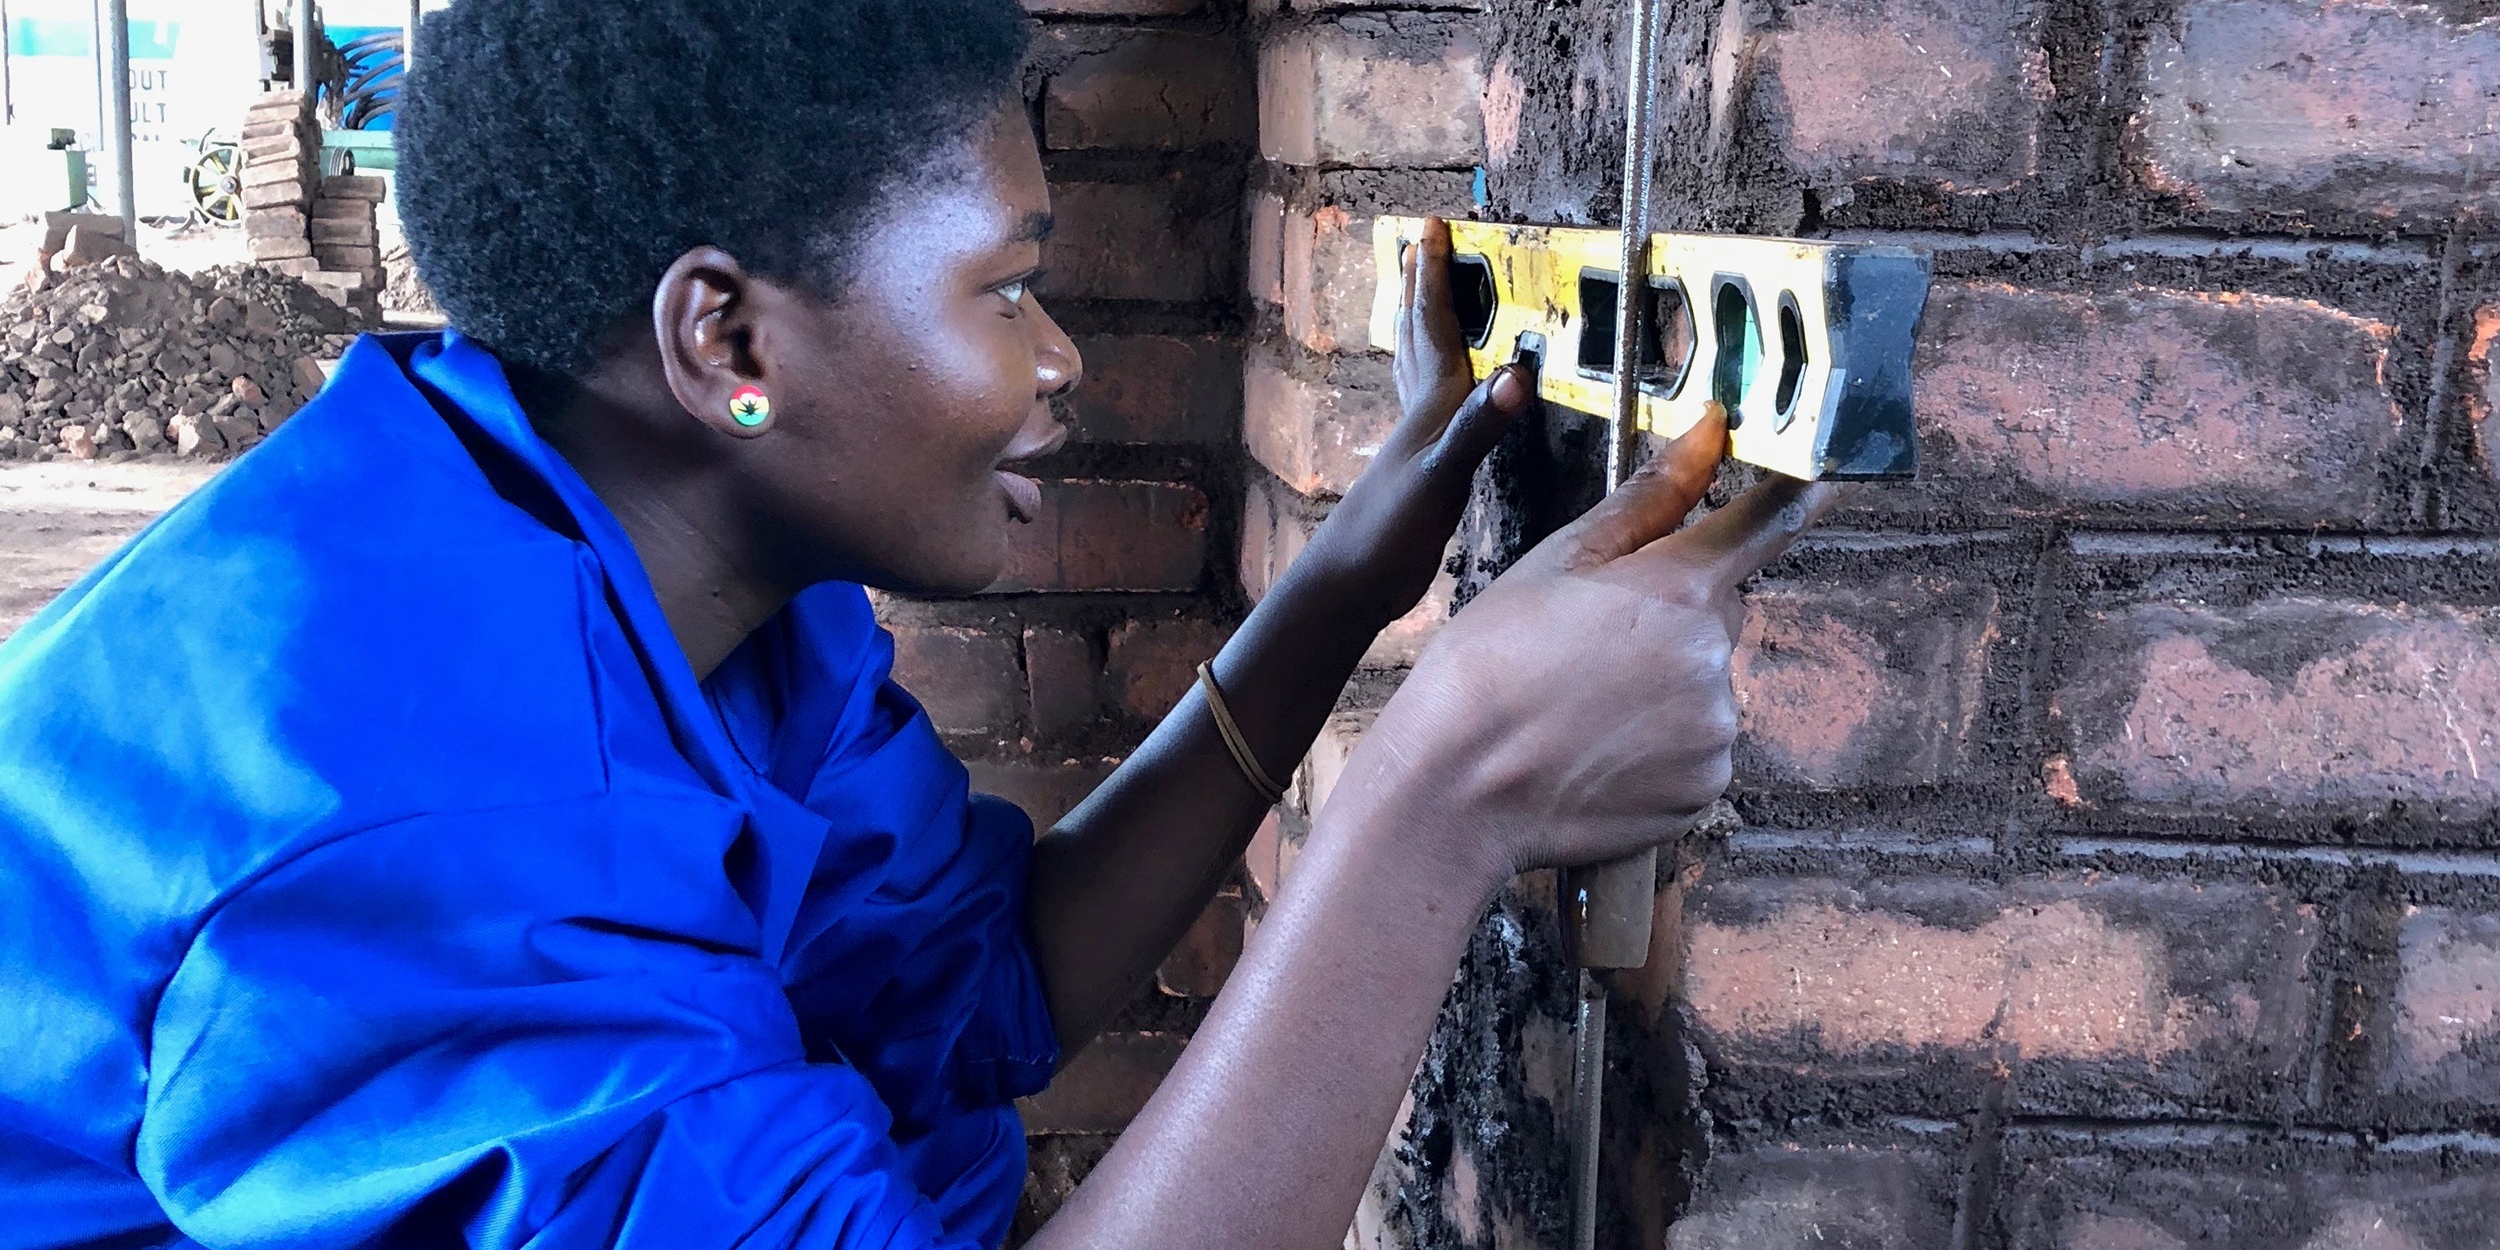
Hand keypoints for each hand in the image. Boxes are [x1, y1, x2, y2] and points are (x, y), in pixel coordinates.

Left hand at [1296, 218, 1531, 629]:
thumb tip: (1516, 373)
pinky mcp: (1422, 473)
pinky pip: (1431, 408)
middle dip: (1422, 286)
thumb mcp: (1443, 476)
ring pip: (1417, 367)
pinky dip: (1435, 383)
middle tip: (1421, 243)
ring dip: (1422, 326)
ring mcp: (1417, 443)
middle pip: (1418, 335)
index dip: (1435, 275)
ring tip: (1421, 299)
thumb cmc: (1390, 533)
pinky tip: (1439, 395)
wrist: (1352, 586)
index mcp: (1430, 406)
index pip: (1434, 324)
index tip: (1434, 225)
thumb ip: (1479, 426)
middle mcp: (1420, 415)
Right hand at [1324, 409, 1841, 882]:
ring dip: (1665, 683)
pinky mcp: (1704, 790)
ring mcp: (1714, 734)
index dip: (1799, 493)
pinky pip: (1699, 747)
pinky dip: (1661, 744)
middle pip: (1721, 611)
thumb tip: (1711, 433)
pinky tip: (1600, 746)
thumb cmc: (1489, 666)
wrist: (1454, 789)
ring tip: (1583, 703)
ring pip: (1707, 682)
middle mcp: (1714, 662)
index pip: (1770, 523)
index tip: (1826, 476)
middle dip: (1676, 611)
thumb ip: (1650, 497)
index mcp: (1681, 592)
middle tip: (1592, 634)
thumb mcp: (1559, 561)